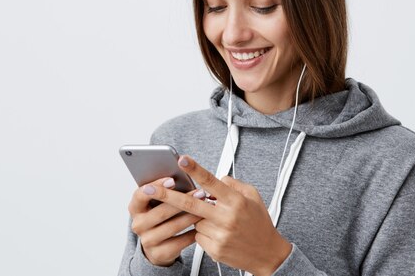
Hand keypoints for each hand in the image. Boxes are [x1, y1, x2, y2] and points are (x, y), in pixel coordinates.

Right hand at [128, 177, 203, 265]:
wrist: (157, 245)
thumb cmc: (161, 215)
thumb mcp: (158, 202)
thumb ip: (165, 190)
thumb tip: (183, 175)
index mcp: (135, 208)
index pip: (140, 195)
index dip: (156, 186)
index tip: (173, 180)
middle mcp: (138, 224)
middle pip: (160, 211)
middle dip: (183, 201)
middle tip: (201, 192)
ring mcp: (147, 241)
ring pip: (172, 226)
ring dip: (191, 216)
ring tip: (206, 208)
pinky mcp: (159, 254)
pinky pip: (179, 242)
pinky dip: (193, 233)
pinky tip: (203, 225)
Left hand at [146, 155, 292, 275]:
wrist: (267, 254)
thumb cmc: (259, 222)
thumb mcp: (253, 196)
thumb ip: (233, 185)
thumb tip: (215, 178)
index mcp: (236, 201)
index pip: (211, 181)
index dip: (195, 169)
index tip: (181, 160)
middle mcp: (226, 217)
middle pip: (190, 203)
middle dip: (166, 195)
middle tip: (148, 188)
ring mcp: (219, 235)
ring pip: (194, 220)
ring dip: (199, 218)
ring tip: (220, 222)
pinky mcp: (214, 249)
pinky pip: (198, 235)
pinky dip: (203, 232)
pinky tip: (220, 234)